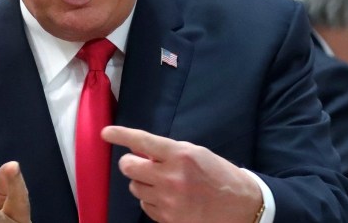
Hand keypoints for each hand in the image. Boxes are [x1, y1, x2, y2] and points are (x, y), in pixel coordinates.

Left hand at [102, 126, 261, 222]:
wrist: (242, 207)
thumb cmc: (218, 175)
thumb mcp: (195, 153)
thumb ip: (167, 151)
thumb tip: (139, 150)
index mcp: (180, 155)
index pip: (141, 141)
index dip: (120, 135)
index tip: (106, 133)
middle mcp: (171, 177)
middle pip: (128, 167)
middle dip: (131, 163)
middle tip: (142, 164)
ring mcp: (168, 200)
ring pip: (134, 187)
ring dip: (143, 183)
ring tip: (162, 183)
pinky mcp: (168, 219)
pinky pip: (144, 205)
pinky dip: (151, 200)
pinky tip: (167, 198)